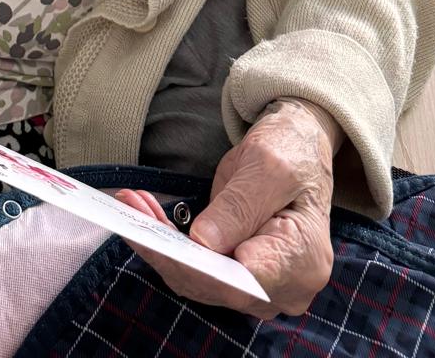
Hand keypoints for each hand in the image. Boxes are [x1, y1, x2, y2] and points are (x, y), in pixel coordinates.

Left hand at [116, 98, 337, 319]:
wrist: (296, 148)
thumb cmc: (291, 150)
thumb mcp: (269, 166)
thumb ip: (241, 206)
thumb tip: (203, 244)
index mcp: (303, 259)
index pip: (246, 280)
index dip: (201, 268)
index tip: (160, 242)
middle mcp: (285, 287)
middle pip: (216, 284)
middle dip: (167, 249)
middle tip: (130, 208)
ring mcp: (260, 286)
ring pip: (198, 279)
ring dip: (159, 244)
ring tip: (130, 203)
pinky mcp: (236, 276)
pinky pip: (195, 270)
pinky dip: (166, 243)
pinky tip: (143, 212)